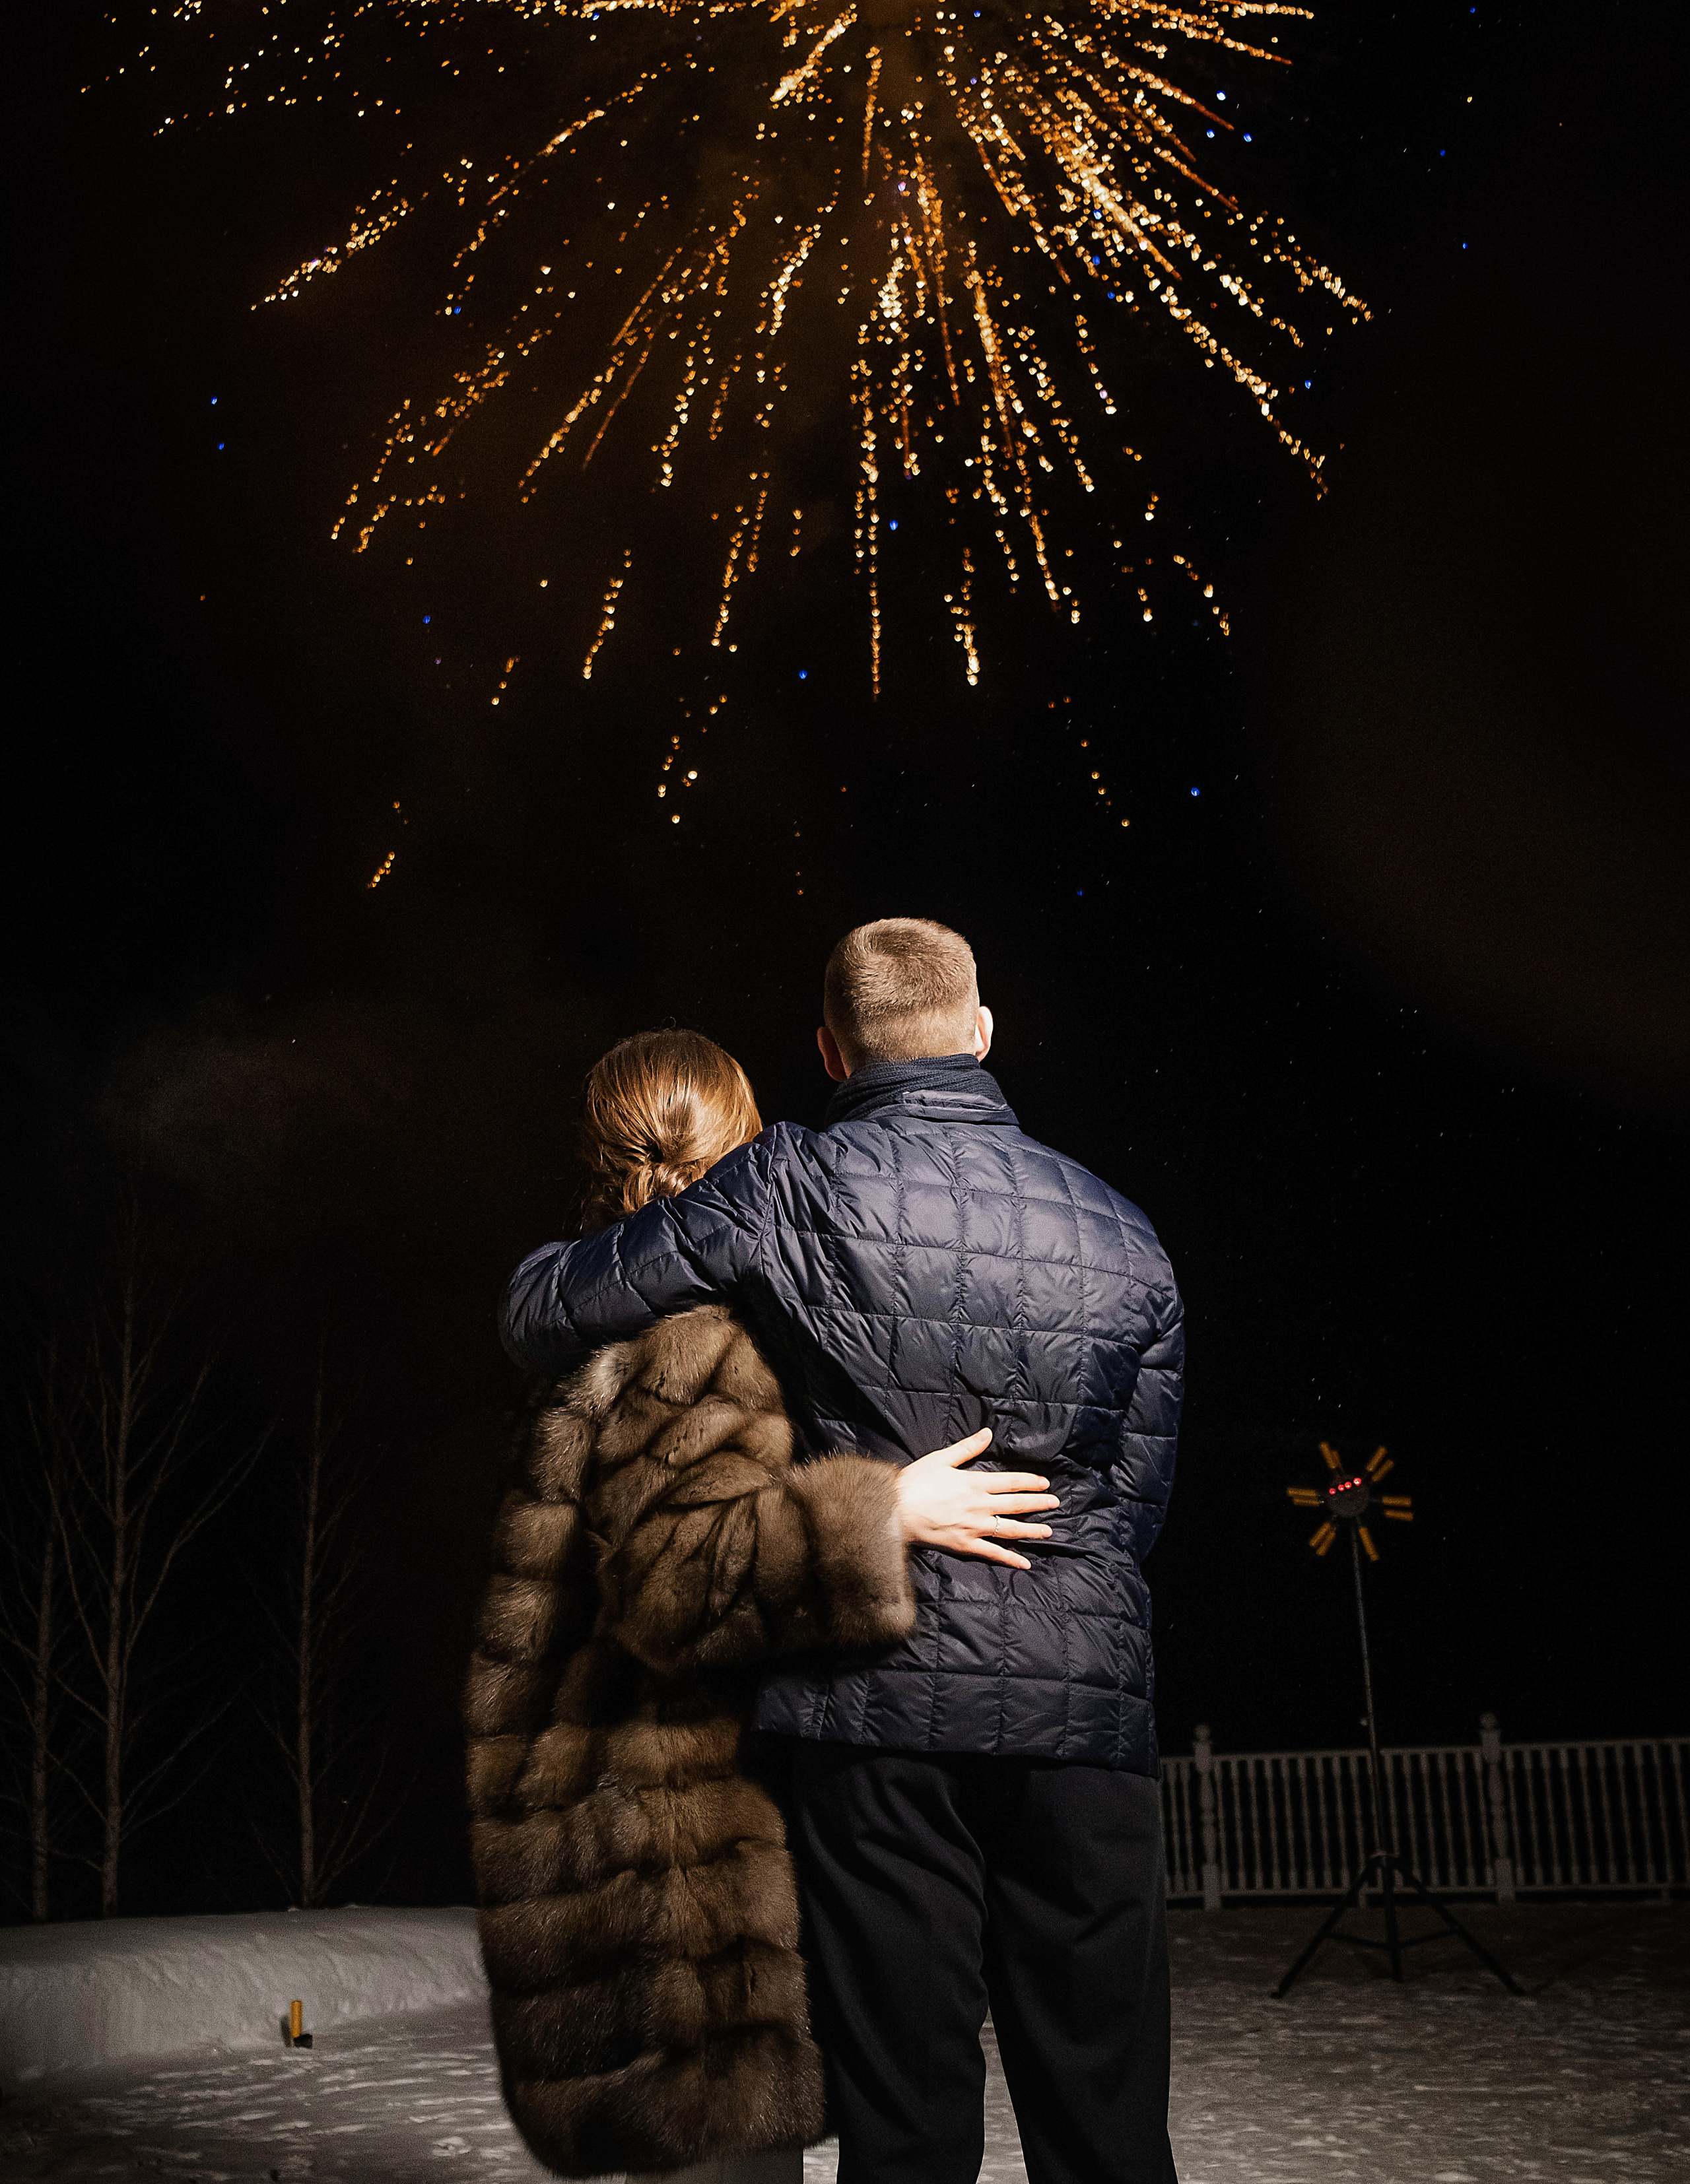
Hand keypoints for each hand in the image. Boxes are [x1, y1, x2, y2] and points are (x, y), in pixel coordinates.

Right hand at [894, 1429, 1058, 1570]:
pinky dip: (1010, 1559)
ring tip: (1048, 1532)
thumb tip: (988, 1433)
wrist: (895, 1510)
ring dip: (1031, 1530)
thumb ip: (968, 1447)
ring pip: (1010, 1529)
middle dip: (1038, 1504)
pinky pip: (993, 1553)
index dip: (1030, 1482)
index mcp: (975, 1483)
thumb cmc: (916, 1482)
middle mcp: (980, 1505)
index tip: (1045, 1483)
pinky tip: (1025, 1563)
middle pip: (1016, 1505)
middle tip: (1055, 1504)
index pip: (1011, 1482)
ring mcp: (974, 1527)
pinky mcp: (965, 1545)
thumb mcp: (941, 1458)